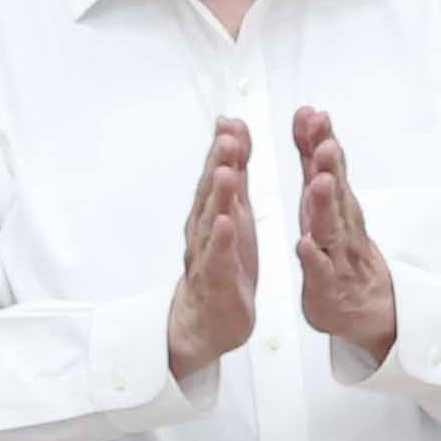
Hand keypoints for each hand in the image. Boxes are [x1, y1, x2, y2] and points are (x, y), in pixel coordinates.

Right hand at [166, 119, 259, 381]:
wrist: (207, 318)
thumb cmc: (223, 261)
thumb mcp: (234, 211)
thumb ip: (234, 172)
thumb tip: (231, 131)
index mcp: (215, 210)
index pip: (219, 173)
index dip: (226, 148)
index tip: (233, 122)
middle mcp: (206, 228)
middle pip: (212, 192)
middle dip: (220, 163)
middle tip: (229, 137)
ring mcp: (208, 254)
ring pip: (211, 221)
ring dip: (218, 196)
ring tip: (227, 172)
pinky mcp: (217, 281)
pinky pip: (218, 259)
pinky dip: (221, 242)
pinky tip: (225, 224)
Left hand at [294, 107, 397, 365]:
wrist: (364, 305)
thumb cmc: (340, 247)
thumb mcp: (327, 199)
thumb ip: (316, 158)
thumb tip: (311, 113)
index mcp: (334, 202)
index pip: (327, 166)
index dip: (319, 140)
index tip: (312, 113)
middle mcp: (339, 224)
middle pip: (335, 191)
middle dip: (329, 165)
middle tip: (323, 141)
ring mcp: (336, 254)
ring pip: (330, 227)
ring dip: (325, 205)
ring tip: (319, 183)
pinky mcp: (327, 286)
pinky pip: (320, 271)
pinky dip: (313, 258)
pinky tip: (305, 244)